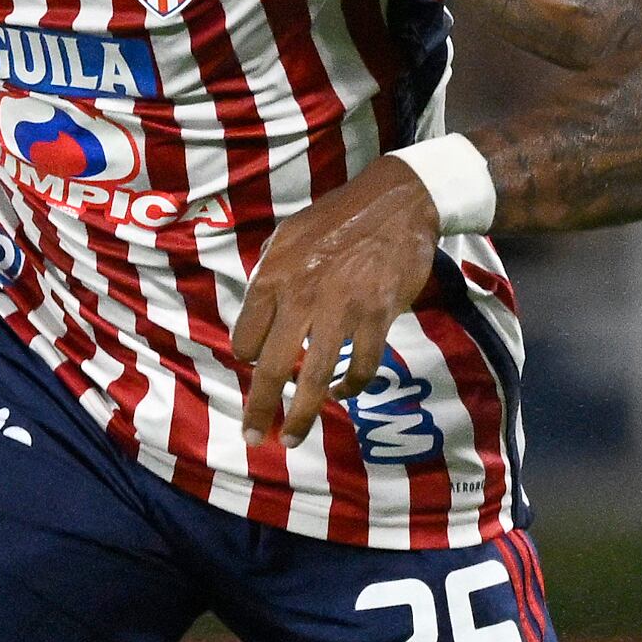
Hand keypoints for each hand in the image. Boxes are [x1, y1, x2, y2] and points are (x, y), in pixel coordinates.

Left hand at [228, 158, 439, 443]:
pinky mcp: (377, 315)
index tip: (253, 366)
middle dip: (258, 409)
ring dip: (301, 415)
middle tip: (252, 438)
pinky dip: (349, 386)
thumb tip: (255, 315)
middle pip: (270, 368)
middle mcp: (300, 297)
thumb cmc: (336, 218)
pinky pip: (360, 365)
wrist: (397, 203)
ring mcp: (340, 309)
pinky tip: (340, 393)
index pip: (245, 338)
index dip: (247, 358)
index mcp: (272, 278)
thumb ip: (268, 276)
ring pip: (313, 378)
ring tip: (292, 439)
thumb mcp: (286, 236)